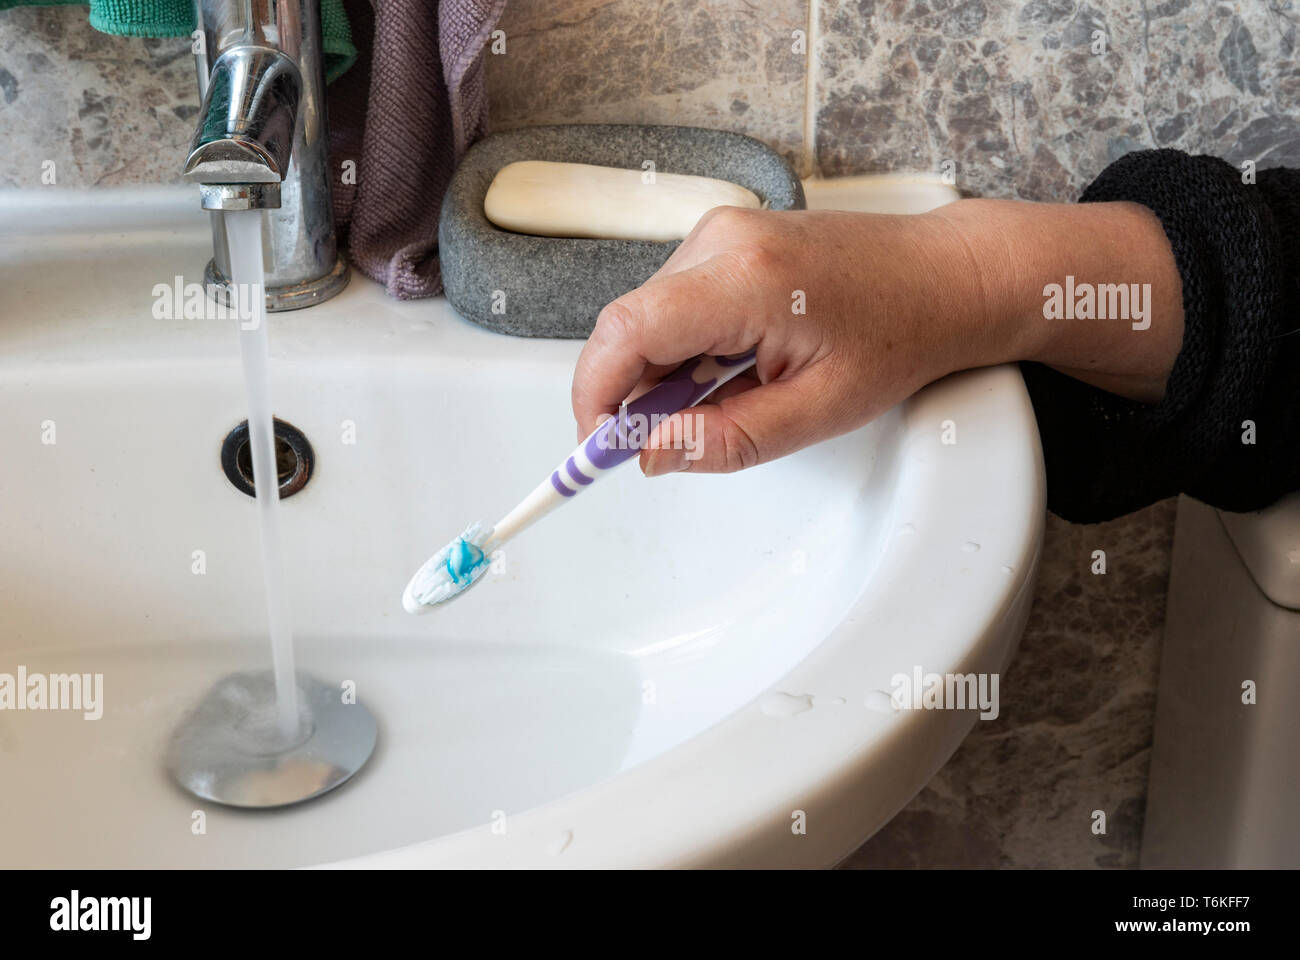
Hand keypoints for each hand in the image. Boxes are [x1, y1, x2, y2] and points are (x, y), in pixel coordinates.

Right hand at [571, 198, 1183, 476]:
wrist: (945, 276)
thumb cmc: (899, 335)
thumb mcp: (817, 412)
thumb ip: (726, 439)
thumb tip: (650, 455)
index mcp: (744, 280)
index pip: (625, 333)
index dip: (595, 395)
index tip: (598, 446)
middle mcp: (721, 240)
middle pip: (628, 325)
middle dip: (628, 392)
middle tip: (659, 444)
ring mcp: (722, 230)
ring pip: (646, 315)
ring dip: (659, 371)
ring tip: (726, 399)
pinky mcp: (727, 236)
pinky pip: (673, 299)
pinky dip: (681, 345)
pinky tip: (732, 368)